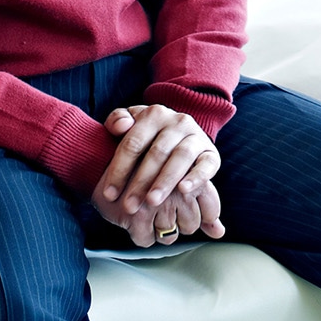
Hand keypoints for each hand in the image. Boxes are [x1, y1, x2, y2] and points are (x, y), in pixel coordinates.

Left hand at [93, 104, 223, 240]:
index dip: (119, 169)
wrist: (178, 137)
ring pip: (181, 157)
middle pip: (157, 152)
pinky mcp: (211, 153)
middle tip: (129, 206)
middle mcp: (178, 121)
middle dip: (141, 182)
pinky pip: (207, 164)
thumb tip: (121, 126)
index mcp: (154, 114)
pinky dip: (196, 177)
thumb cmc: (145, 136)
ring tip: (152, 201)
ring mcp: (196, 136)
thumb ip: (117, 120)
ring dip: (165, 181)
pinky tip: (183, 190)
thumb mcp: (129, 124)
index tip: (109, 194)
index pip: (133, 142)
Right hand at [100, 175, 225, 247]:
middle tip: (164, 213)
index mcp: (194, 169)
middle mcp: (180, 186)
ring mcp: (158, 203)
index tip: (190, 217)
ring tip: (149, 214)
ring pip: (170, 235)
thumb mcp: (179, 174)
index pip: (211, 206)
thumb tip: (219, 233)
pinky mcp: (137, 215)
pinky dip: (141, 236)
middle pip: (191, 224)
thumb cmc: (145, 166)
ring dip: (160, 231)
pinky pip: (146, 240)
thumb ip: (203, 202)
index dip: (205, 217)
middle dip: (180, 225)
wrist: (102, 157)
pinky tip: (135, 221)